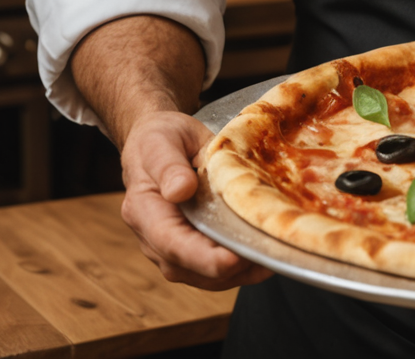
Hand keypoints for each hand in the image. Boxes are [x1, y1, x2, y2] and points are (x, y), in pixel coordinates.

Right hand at [119, 109, 272, 290]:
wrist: (156, 142)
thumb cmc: (159, 140)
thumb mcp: (161, 142)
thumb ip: (168, 166)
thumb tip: (180, 190)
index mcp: (143, 211)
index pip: (171, 243)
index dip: (202, 257)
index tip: (232, 259)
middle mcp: (153, 238)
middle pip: (188, 267)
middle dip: (227, 269)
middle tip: (265, 256)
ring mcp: (170, 247)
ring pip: (202, 275)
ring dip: (237, 273)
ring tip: (271, 258)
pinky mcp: (189, 246)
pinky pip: (210, 267)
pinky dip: (237, 267)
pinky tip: (264, 254)